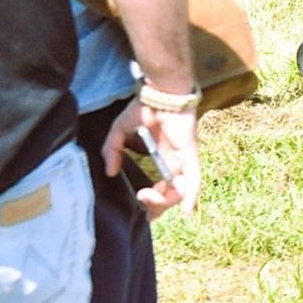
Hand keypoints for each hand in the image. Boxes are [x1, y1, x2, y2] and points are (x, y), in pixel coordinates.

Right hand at [102, 98, 201, 219]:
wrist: (160, 91)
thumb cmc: (145, 107)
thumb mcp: (120, 131)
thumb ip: (112, 151)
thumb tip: (109, 171)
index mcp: (163, 157)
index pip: (163, 186)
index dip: (155, 201)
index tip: (144, 212)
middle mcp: (176, 161)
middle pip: (172, 193)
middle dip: (158, 205)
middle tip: (143, 204)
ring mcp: (184, 157)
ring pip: (182, 190)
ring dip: (165, 201)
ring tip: (147, 197)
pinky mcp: (190, 152)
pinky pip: (194, 178)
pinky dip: (191, 195)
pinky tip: (186, 210)